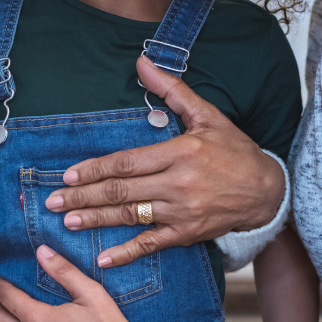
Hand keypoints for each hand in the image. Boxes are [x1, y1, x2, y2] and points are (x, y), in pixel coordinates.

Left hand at [44, 55, 285, 266]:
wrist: (267, 191)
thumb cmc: (234, 150)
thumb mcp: (207, 115)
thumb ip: (172, 90)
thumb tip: (142, 62)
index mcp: (180, 152)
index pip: (127, 162)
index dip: (95, 169)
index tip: (69, 174)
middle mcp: (178, 184)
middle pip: (122, 191)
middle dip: (84, 196)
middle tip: (54, 201)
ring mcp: (182, 212)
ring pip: (131, 216)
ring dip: (97, 220)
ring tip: (68, 222)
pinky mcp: (188, 234)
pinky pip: (152, 244)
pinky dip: (127, 253)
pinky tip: (103, 258)